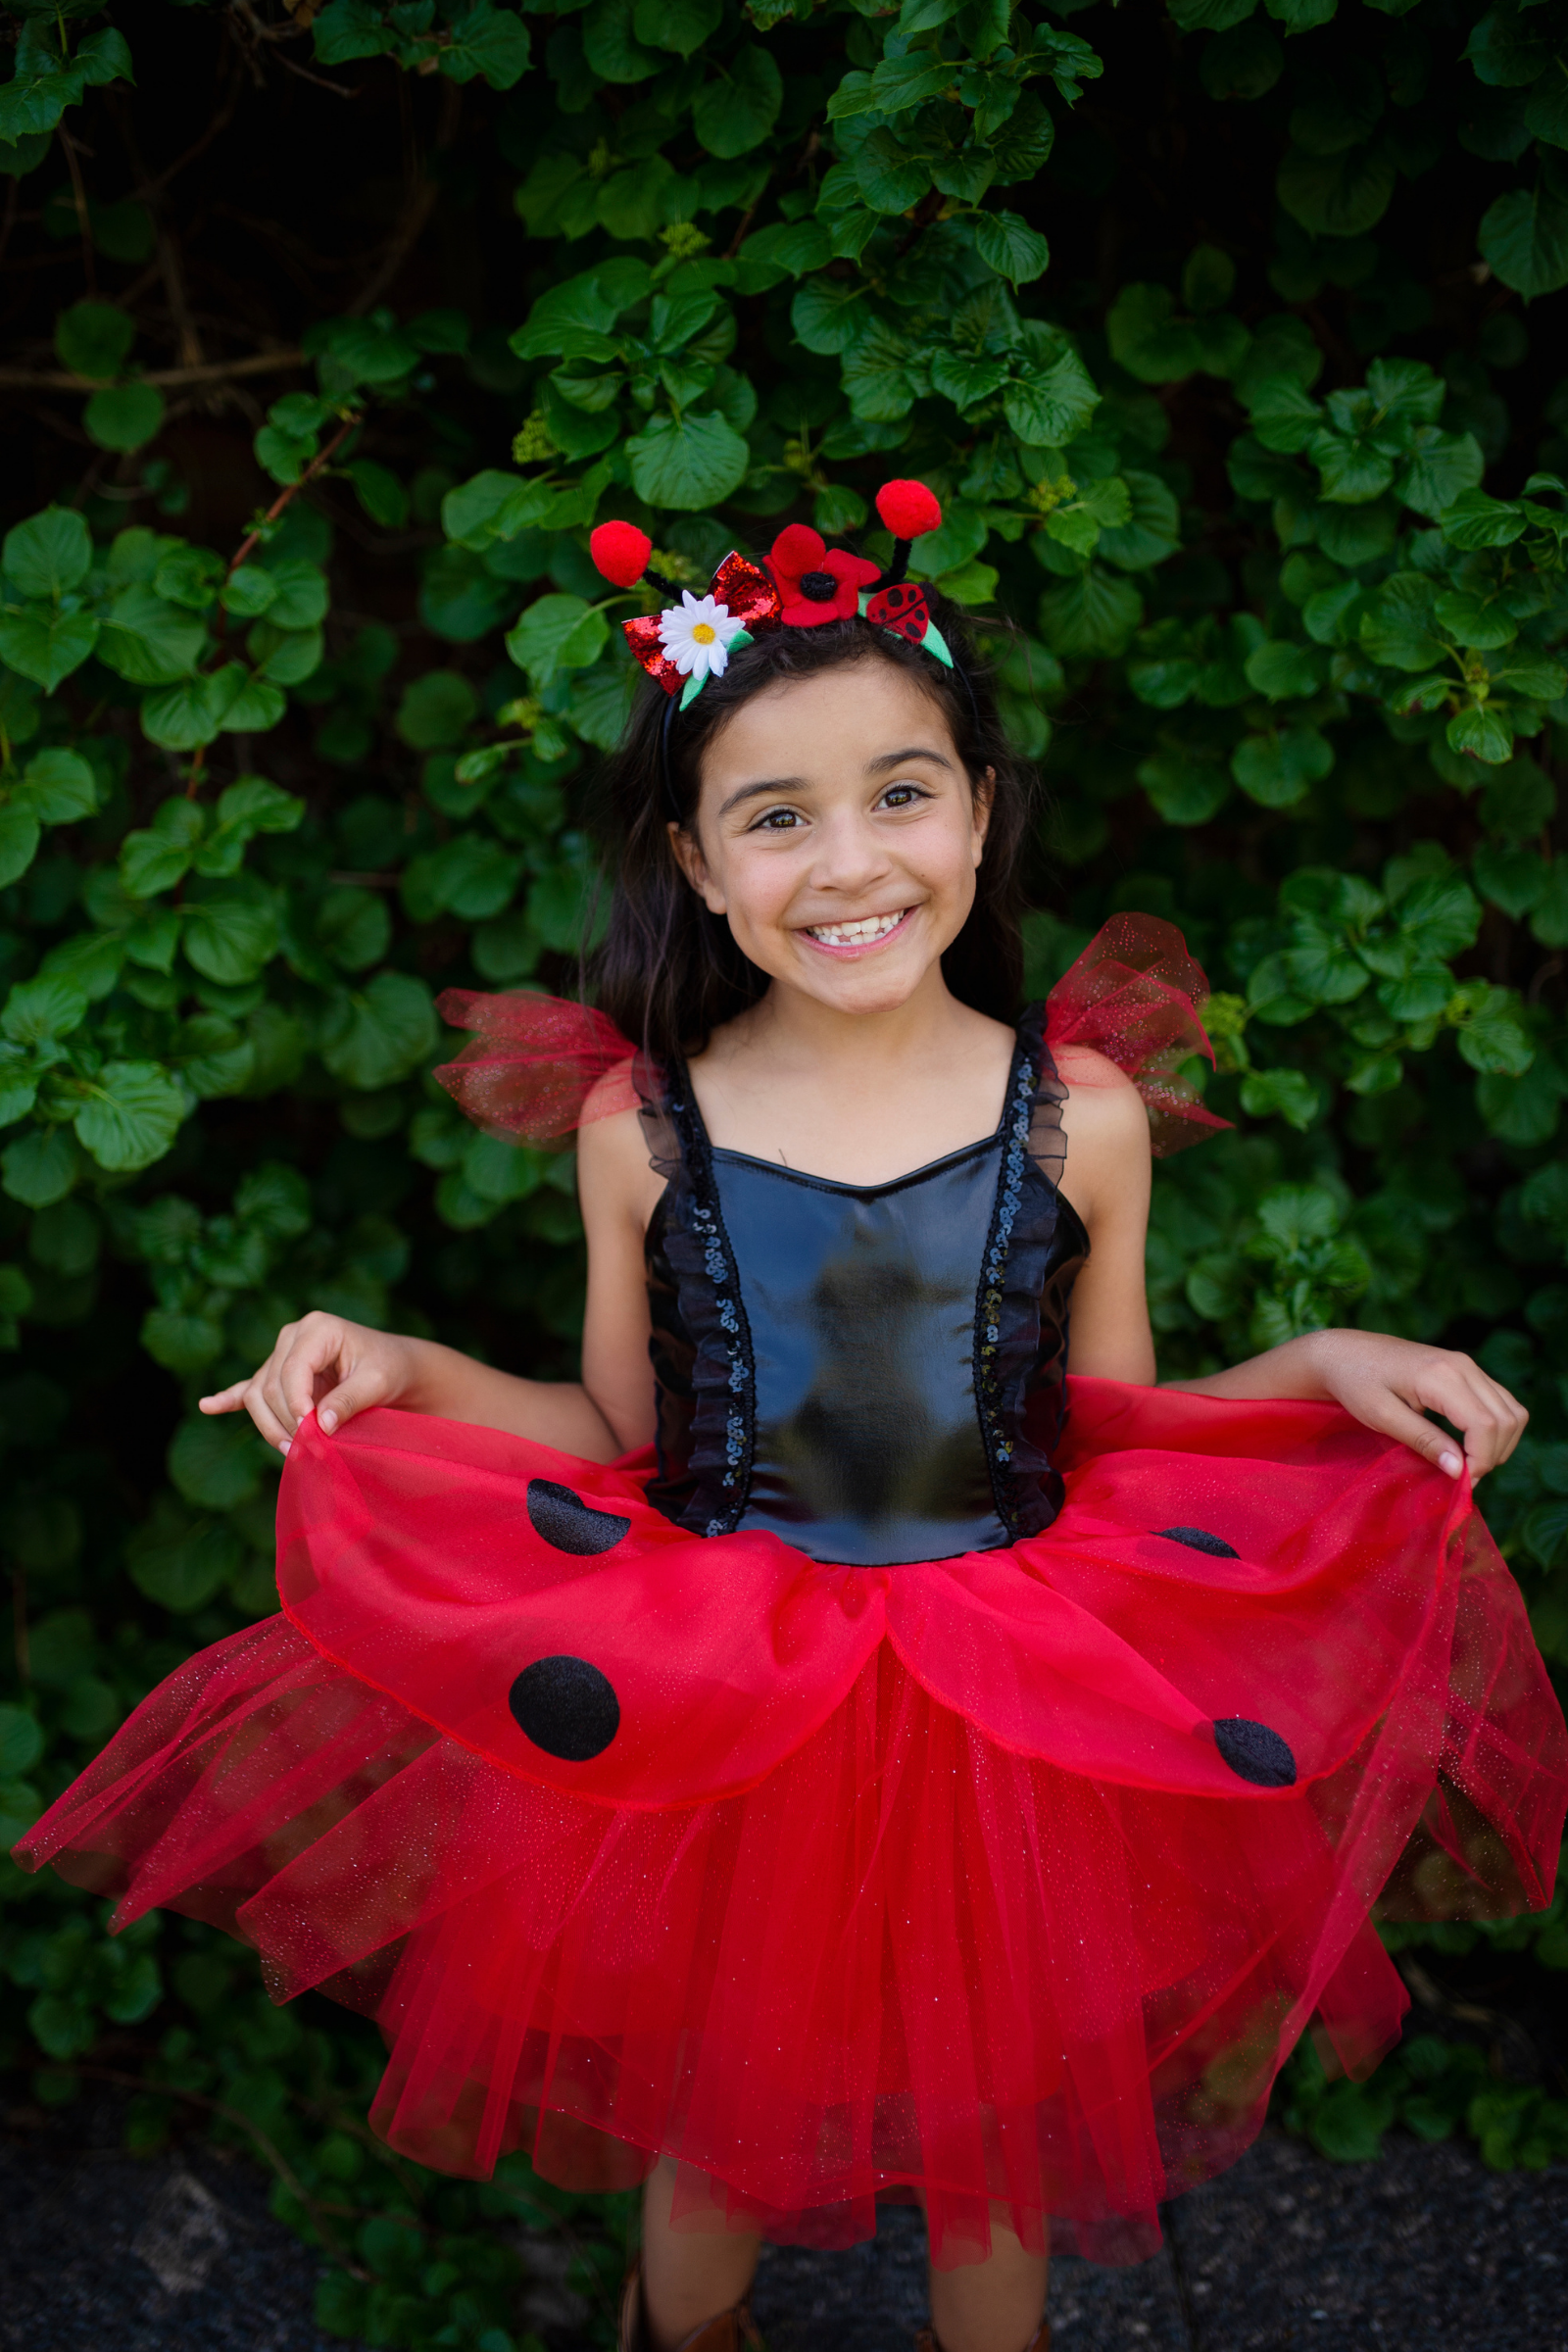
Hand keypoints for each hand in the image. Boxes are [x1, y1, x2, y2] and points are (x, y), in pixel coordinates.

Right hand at [198, 1312, 420, 1453]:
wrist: (394, 1367)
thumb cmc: (389, 1369)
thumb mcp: (378, 1383)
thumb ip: (349, 1401)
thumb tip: (320, 1425)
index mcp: (317, 1329)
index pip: (292, 1370)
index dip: (296, 1405)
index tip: (312, 1434)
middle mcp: (293, 1336)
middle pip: (270, 1386)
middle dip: (285, 1422)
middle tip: (310, 1452)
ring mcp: (281, 1353)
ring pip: (258, 1394)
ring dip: (270, 1426)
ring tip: (291, 1452)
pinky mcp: (277, 1373)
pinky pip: (248, 1388)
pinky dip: (229, 1399)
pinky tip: (208, 1406)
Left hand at [1306, 1329, 1526, 1482]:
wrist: (1344, 1352)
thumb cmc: (1355, 1382)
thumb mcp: (1382, 1416)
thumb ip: (1423, 1441)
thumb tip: (1460, 1471)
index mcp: (1442, 1376)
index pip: (1485, 1425)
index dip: (1481, 1460)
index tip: (1461, 1482)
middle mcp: (1463, 1366)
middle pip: (1506, 1420)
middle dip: (1492, 1456)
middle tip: (1462, 1478)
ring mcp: (1468, 1365)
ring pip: (1512, 1412)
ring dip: (1499, 1444)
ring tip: (1467, 1464)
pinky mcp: (1466, 1370)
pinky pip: (1501, 1403)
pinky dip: (1496, 1429)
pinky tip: (1469, 1445)